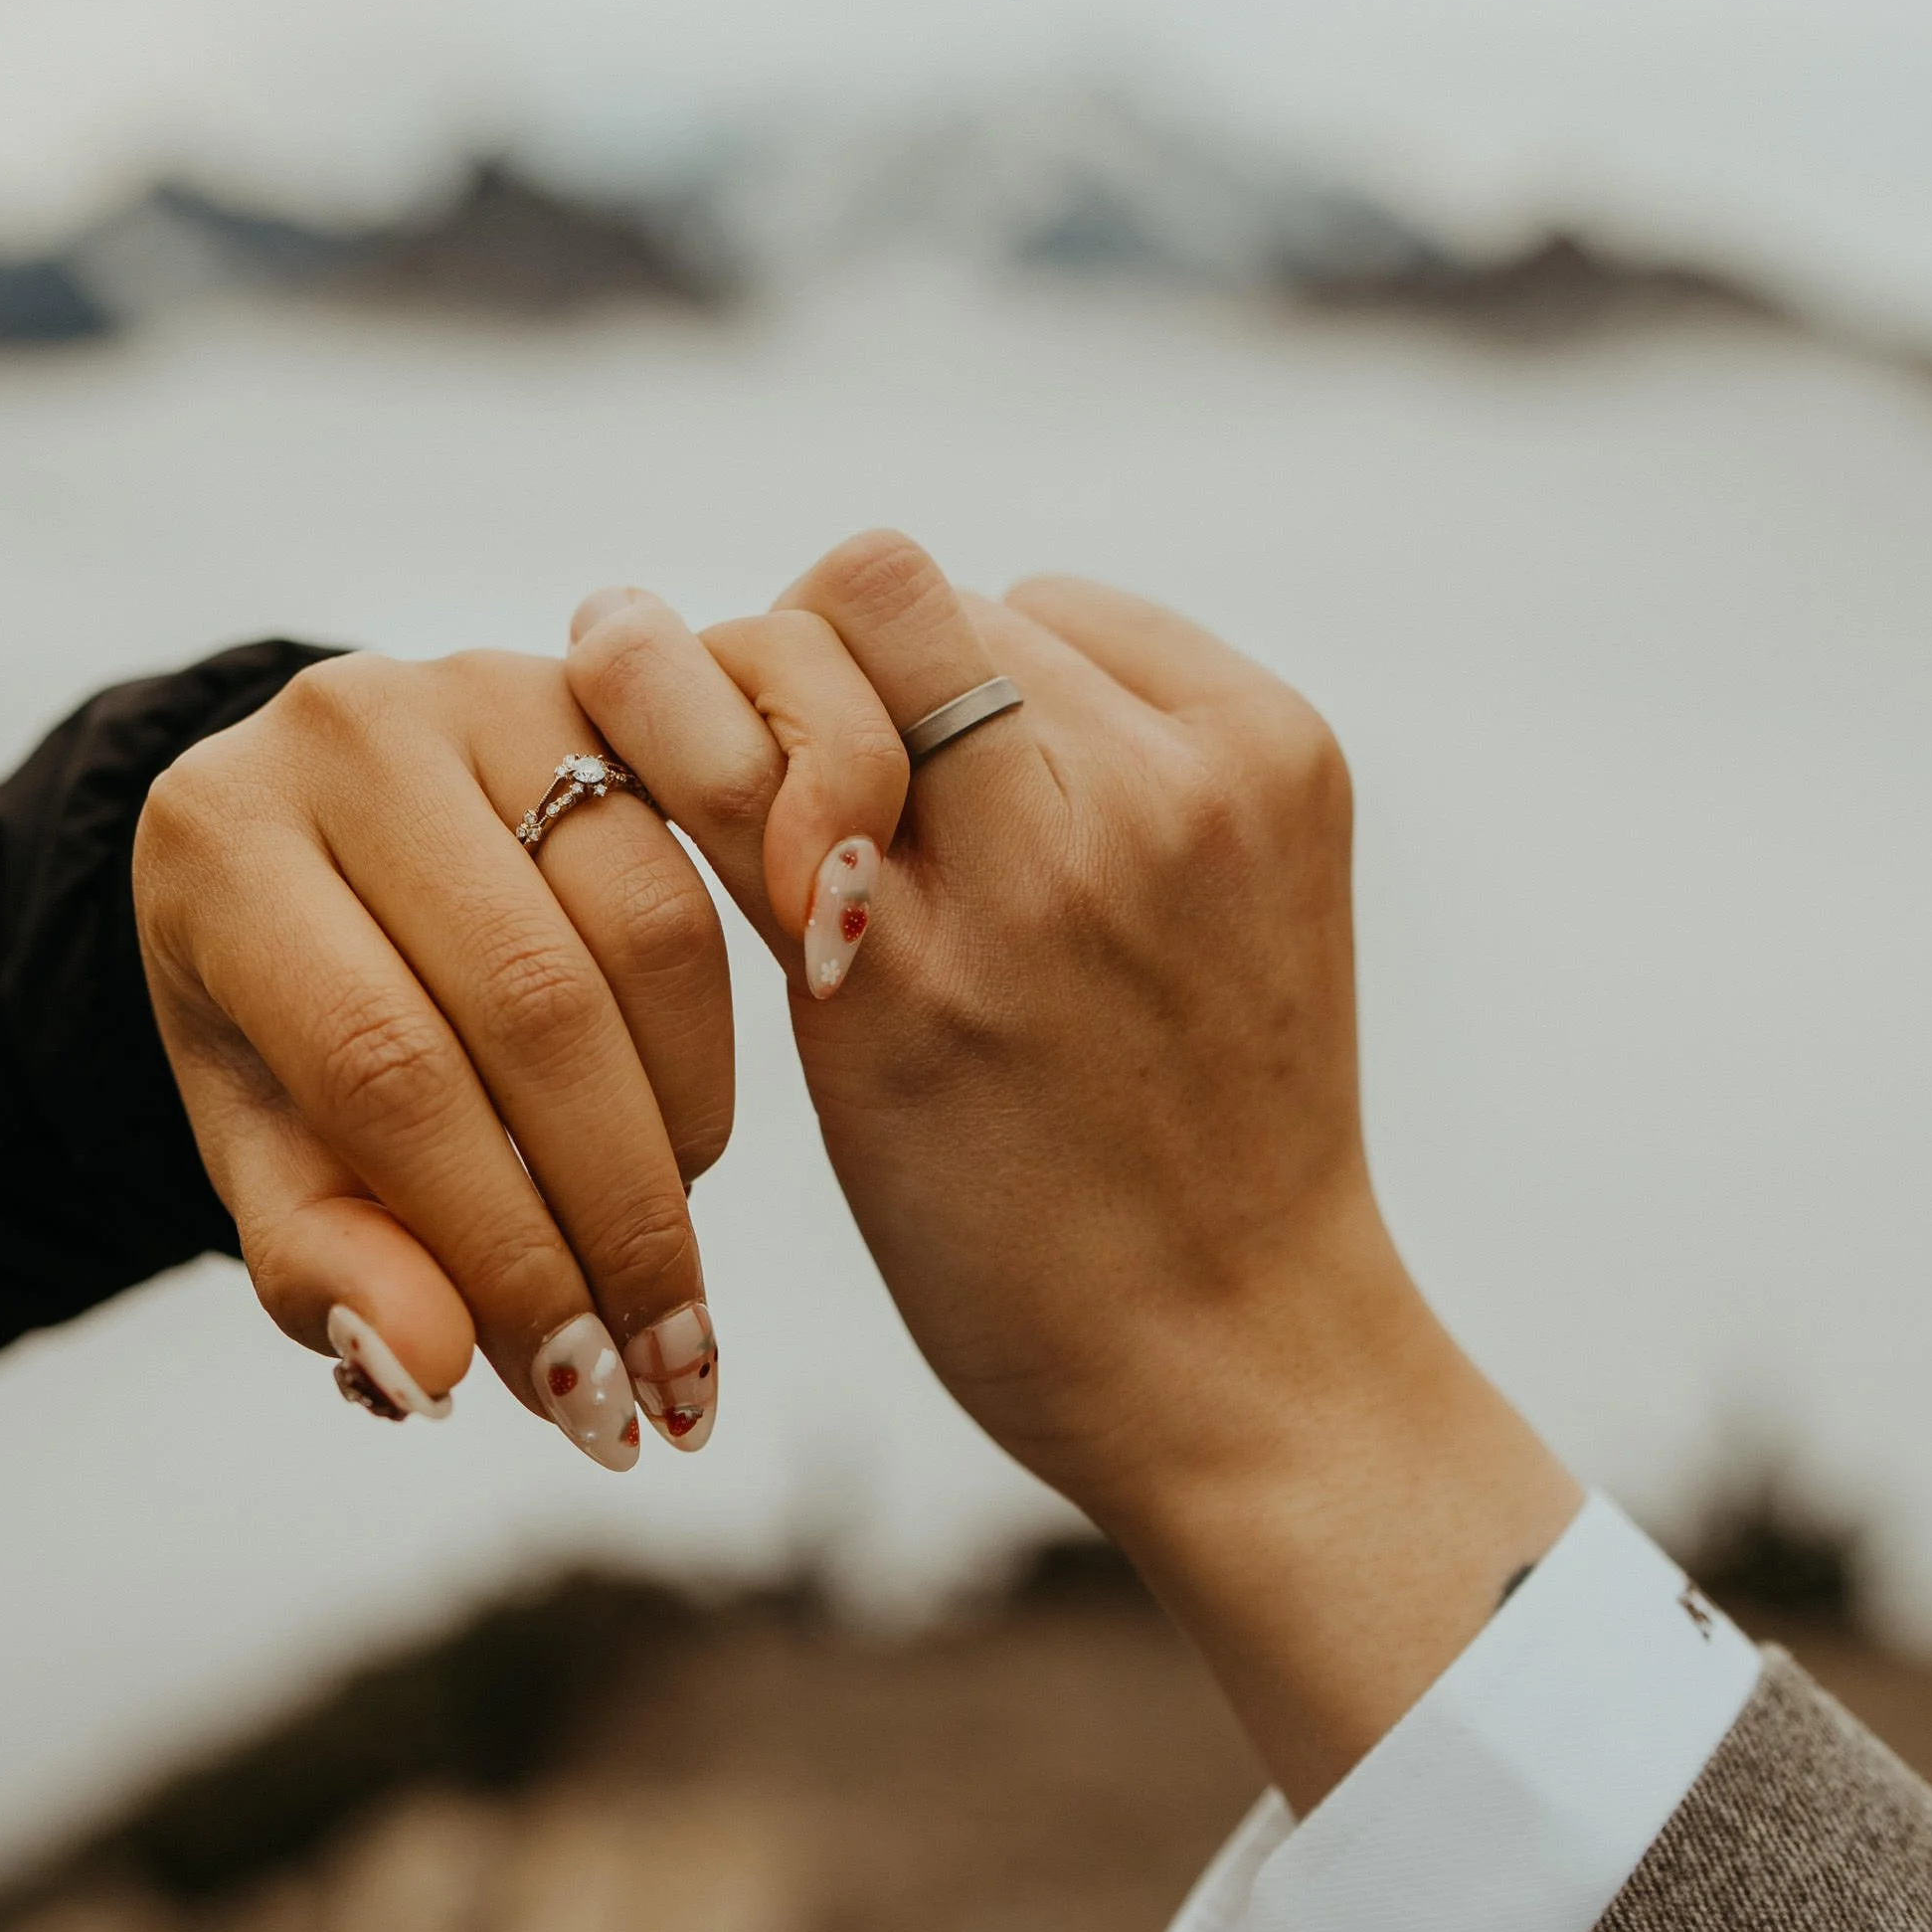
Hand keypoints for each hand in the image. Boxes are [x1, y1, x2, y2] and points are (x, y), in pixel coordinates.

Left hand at [134, 652, 731, 1471]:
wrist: (313, 839)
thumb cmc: (281, 1016)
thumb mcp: (261, 1144)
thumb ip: (324, 1260)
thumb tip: (427, 1369)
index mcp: (220, 843)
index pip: (384, 1066)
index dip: (498, 1243)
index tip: (575, 1392)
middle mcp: (347, 731)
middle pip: (532, 1002)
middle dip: (615, 1216)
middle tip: (660, 1371)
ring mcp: (487, 686)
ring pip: (646, 931)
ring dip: (679, 1131)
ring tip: (664, 1267)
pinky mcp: (604, 691)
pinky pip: (703, 871)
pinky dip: (714, 1041)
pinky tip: (684, 1143)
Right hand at [570, 536, 1579, 1801]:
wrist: (1236, 1337)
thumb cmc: (997, 1228)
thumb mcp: (836, 1045)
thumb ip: (756, 827)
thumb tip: (633, 628)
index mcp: (982, 900)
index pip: (826, 622)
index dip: (737, 675)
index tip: (718, 760)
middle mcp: (1123, 817)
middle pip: (912, 594)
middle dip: (843, 681)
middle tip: (835, 807)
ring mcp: (1231, 779)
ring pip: (1011, 608)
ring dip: (956, 691)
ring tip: (958, 835)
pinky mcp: (1298, 761)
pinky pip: (1119, 639)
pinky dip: (1064, 700)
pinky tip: (1052, 819)